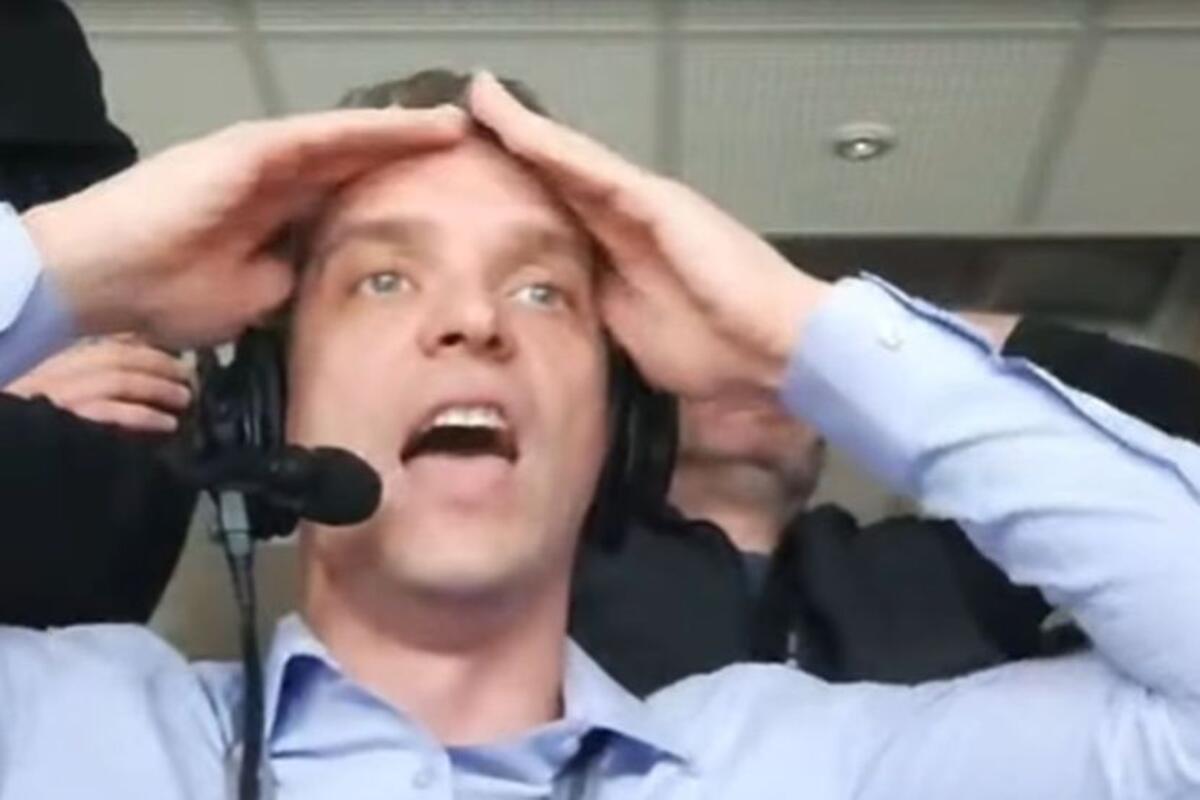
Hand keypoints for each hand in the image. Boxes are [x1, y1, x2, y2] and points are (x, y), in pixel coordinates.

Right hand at [5, 335, 192, 432]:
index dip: (145, 350)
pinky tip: (167, 424)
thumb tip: (141, 376)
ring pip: (118, 380)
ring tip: (185, 398)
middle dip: (158, 364)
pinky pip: (111, 413)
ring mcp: (62, 396)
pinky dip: (144, 416)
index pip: (106, 346)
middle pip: (116, 357)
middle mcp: (58, 373)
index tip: (174, 359)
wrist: (15, 446)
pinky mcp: (67, 422)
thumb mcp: (62, 392)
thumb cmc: (40, 424)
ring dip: (158, 388)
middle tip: (188, 376)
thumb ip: (95, 380)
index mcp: (59, 363)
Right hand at [21, 105, 467, 347]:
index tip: (448, 206)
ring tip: (456, 128)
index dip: (396, 197)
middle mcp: (276, 177)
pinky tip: (416, 126)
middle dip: (410, 158)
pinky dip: (371, 131)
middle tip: (470, 153)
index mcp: (276, 214)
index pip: (349, 199)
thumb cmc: (168, 296)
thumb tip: (325, 283)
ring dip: (403, 134)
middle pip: (357, 163)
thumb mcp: (253, 300)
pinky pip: (324, 136)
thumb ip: (293, 282)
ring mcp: (264, 157)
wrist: (107, 281)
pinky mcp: (253, 148)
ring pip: (348, 141)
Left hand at [468, 72, 827, 398]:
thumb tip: (552, 315)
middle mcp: (634, 218)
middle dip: (517, 144)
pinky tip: (516, 126)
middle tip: (472, 111)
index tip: (478, 173)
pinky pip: (595, 170)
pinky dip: (553, 146)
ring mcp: (648, 205)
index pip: (564, 210)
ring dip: (525, 130)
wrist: (775, 351)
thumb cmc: (720, 352)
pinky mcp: (659, 203)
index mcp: (626, 251)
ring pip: (573, 162)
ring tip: (483, 98)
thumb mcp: (631, 335)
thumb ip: (595, 311)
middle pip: (563, 174)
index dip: (523, 187)